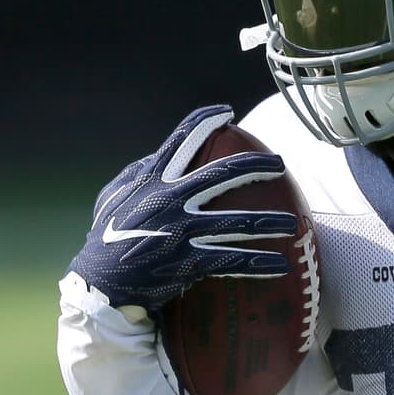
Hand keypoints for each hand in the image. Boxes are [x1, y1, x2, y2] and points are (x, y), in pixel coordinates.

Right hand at [69, 105, 296, 310]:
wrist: (101, 282)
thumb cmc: (107, 236)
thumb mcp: (113, 195)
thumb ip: (137, 173)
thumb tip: (157, 154)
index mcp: (151, 178)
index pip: (181, 140)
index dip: (205, 121)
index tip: (227, 112)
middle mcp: (170, 199)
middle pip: (222, 174)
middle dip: (256, 166)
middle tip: (280, 164)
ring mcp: (182, 230)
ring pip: (236, 222)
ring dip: (269, 222)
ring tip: (292, 224)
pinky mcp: (189, 261)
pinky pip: (232, 261)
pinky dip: (258, 263)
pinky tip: (281, 265)